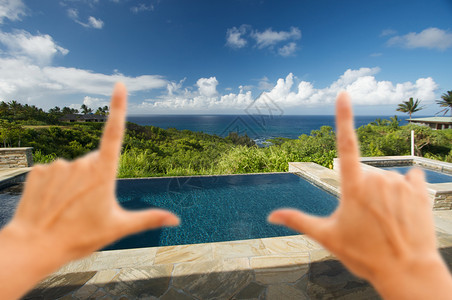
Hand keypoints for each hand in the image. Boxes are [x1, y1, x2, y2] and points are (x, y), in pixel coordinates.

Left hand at [0, 83, 178, 299]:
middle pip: (95, 162)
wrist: (35, 247)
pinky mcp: (39, 170)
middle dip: (96, 177)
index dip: (118, 107)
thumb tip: (176, 221)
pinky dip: (56, 184)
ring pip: (74, 168)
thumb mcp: (118, 228)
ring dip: (75, 182)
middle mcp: (81, 163)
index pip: (114, 133)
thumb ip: (149, 219)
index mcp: (103, 173)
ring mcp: (58, 165)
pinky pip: (53, 172)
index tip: (119, 85)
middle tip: (89, 205)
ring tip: (69, 208)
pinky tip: (53, 203)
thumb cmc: (80, 237)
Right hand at [268, 92, 451, 298]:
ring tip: (384, 220)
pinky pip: (410, 177)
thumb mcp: (327, 237)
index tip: (344, 93)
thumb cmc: (364, 255)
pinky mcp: (419, 190)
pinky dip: (406, 187)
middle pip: (362, 172)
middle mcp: (377, 178)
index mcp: (353, 186)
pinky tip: (403, 207)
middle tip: (364, 219)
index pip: (345, 144)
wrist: (407, 272)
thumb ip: (298, 220)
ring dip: (381, 193)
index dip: (343, 117)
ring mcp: (400, 183)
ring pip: (384, 177)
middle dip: (360, 189)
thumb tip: (270, 216)